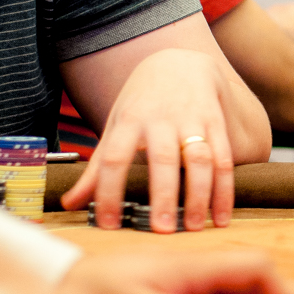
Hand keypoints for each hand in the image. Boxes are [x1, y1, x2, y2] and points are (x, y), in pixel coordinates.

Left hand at [61, 49, 236, 232]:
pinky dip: (224, 189)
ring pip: (199, 158)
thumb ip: (97, 168)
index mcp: (129, 120)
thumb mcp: (116, 126)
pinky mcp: (216, 122)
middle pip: (163, 159)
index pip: (113, 158)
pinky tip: (220, 216)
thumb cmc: (142, 102)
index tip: (109, 224)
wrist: (181, 63)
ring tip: (194, 227)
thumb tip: (69, 204)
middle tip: (162, 230)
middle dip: (164, 196)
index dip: (108, 192)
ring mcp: (192, 119)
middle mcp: (161, 119)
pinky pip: (223, 158)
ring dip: (200, 195)